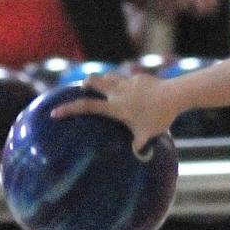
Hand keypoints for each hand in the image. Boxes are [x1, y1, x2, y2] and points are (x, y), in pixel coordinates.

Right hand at [50, 70, 178, 154]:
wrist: (175, 95)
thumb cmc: (160, 117)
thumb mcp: (149, 134)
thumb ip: (141, 144)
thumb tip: (138, 153)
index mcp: (115, 107)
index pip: (86, 107)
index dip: (68, 109)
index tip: (54, 113)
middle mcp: (117, 92)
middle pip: (92, 81)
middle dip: (85, 84)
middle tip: (84, 91)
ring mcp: (127, 82)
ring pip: (107, 75)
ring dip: (103, 80)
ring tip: (104, 88)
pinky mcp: (138, 77)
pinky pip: (126, 77)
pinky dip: (124, 82)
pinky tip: (133, 89)